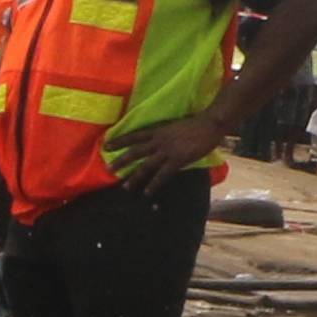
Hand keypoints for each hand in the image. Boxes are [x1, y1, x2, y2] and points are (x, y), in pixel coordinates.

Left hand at [101, 110, 227, 187]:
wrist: (210, 123)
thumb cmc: (195, 124)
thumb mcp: (174, 126)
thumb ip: (164, 135)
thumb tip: (157, 141)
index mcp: (158, 130)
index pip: (134, 136)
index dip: (119, 141)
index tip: (106, 145)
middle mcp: (159, 140)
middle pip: (135, 151)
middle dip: (121, 160)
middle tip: (109, 169)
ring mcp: (167, 151)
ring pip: (146, 165)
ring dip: (134, 177)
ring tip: (124, 187)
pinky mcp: (177, 160)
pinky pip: (162, 175)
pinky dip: (153, 184)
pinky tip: (147, 192)